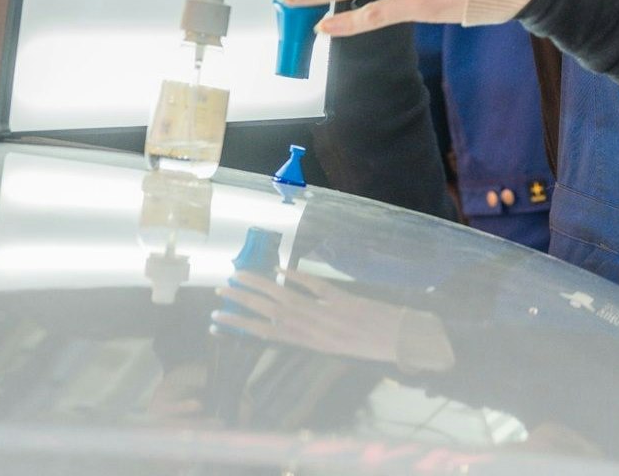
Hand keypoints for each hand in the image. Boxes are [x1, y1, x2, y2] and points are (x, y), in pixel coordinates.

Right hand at [214, 270, 452, 371]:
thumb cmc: (369, 347)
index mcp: (310, 344)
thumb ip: (312, 336)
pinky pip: (314, 285)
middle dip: (241, 302)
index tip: (216, 320)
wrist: (402, 340)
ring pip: (285, 298)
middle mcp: (314, 329)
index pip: (266, 334)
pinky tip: (278, 269)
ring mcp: (327, 312)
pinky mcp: (342, 298)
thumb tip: (288, 323)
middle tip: (218, 293)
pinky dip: (295, 277)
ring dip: (259, 286)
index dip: (240, 326)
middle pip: (269, 313)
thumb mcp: (336, 349)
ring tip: (237, 277)